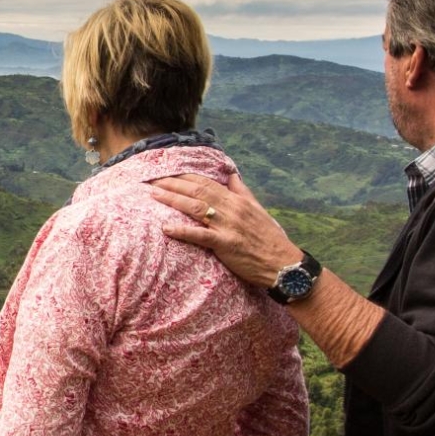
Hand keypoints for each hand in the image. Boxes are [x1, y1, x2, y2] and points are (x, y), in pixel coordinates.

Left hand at [147, 172, 302, 290]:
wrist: (283, 263)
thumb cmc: (269, 238)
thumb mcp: (258, 209)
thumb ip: (242, 191)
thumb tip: (231, 175)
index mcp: (237, 200)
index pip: (206, 182)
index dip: (185, 176)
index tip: (166, 172)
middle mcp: (231, 209)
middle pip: (197, 190)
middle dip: (172, 183)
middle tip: (151, 180)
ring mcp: (228, 226)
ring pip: (195, 208)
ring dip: (172, 199)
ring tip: (153, 195)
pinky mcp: (226, 244)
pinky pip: (201, 236)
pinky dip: (183, 231)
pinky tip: (166, 228)